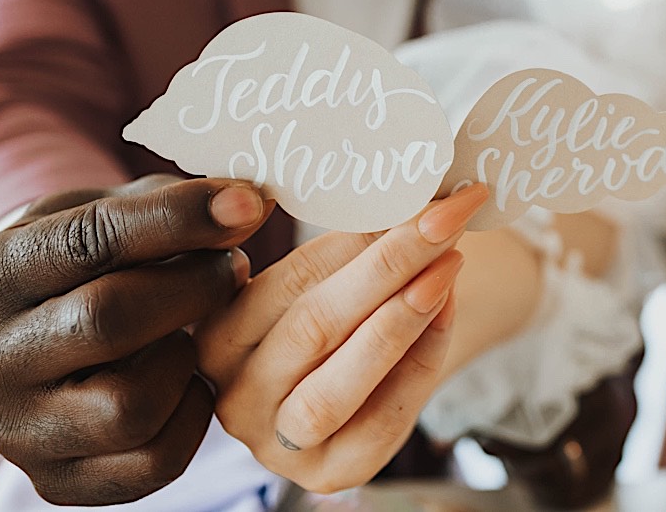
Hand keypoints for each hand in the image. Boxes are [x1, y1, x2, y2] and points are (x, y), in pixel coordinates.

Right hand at [0, 175, 273, 504]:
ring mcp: (17, 431)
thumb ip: (170, 206)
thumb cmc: (84, 265)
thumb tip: (249, 205)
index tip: (244, 205)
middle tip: (232, 268)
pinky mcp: (57, 481)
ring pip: (130, 405)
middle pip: (109, 321)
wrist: (36, 340)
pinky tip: (186, 382)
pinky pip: (154, 462)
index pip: (90, 241)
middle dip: (194, 288)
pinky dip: (191, 417)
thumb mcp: (106, 214)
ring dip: (186, 361)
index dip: (179, 219)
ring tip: (193, 333)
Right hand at [196, 184, 489, 494]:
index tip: (409, 193)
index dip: (351, 237)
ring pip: (339, 384)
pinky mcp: (330, 472)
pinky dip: (421, 361)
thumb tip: (399, 195)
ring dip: (403, 317)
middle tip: (444, 217)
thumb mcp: (311, 283)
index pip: (284, 283)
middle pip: (314, 327)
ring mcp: (279, 444)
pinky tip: (446, 311)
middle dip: (389, 265)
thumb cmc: (325, 317)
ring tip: (449, 263)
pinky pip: (381, 420)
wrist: (347, 389)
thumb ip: (338, 250)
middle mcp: (236, 396)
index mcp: (215, 338)